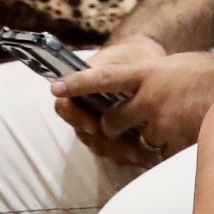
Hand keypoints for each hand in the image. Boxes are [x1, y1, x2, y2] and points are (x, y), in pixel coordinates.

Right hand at [49, 33, 164, 146]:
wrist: (147, 61)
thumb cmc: (135, 57)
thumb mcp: (128, 60)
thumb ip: (116, 75)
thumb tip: (104, 90)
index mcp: (82, 85)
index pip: (66, 106)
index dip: (76, 118)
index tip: (95, 126)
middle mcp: (84, 106)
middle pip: (82, 132)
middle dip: (103, 142)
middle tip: (127, 149)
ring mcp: (96, 121)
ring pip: (96, 145)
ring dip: (116, 152)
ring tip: (139, 155)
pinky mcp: (110, 133)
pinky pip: (111, 150)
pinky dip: (125, 155)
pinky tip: (145, 156)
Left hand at [55, 38, 213, 163]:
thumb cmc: (213, 72)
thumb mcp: (175, 68)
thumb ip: (152, 82)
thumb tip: (137, 95)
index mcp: (147, 71)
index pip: (102, 77)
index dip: (77, 83)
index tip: (55, 87)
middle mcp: (148, 96)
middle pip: (112, 120)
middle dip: (112, 128)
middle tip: (118, 126)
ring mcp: (160, 121)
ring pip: (138, 140)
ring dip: (149, 138)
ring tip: (173, 126)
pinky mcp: (173, 141)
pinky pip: (161, 153)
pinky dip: (169, 149)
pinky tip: (187, 135)